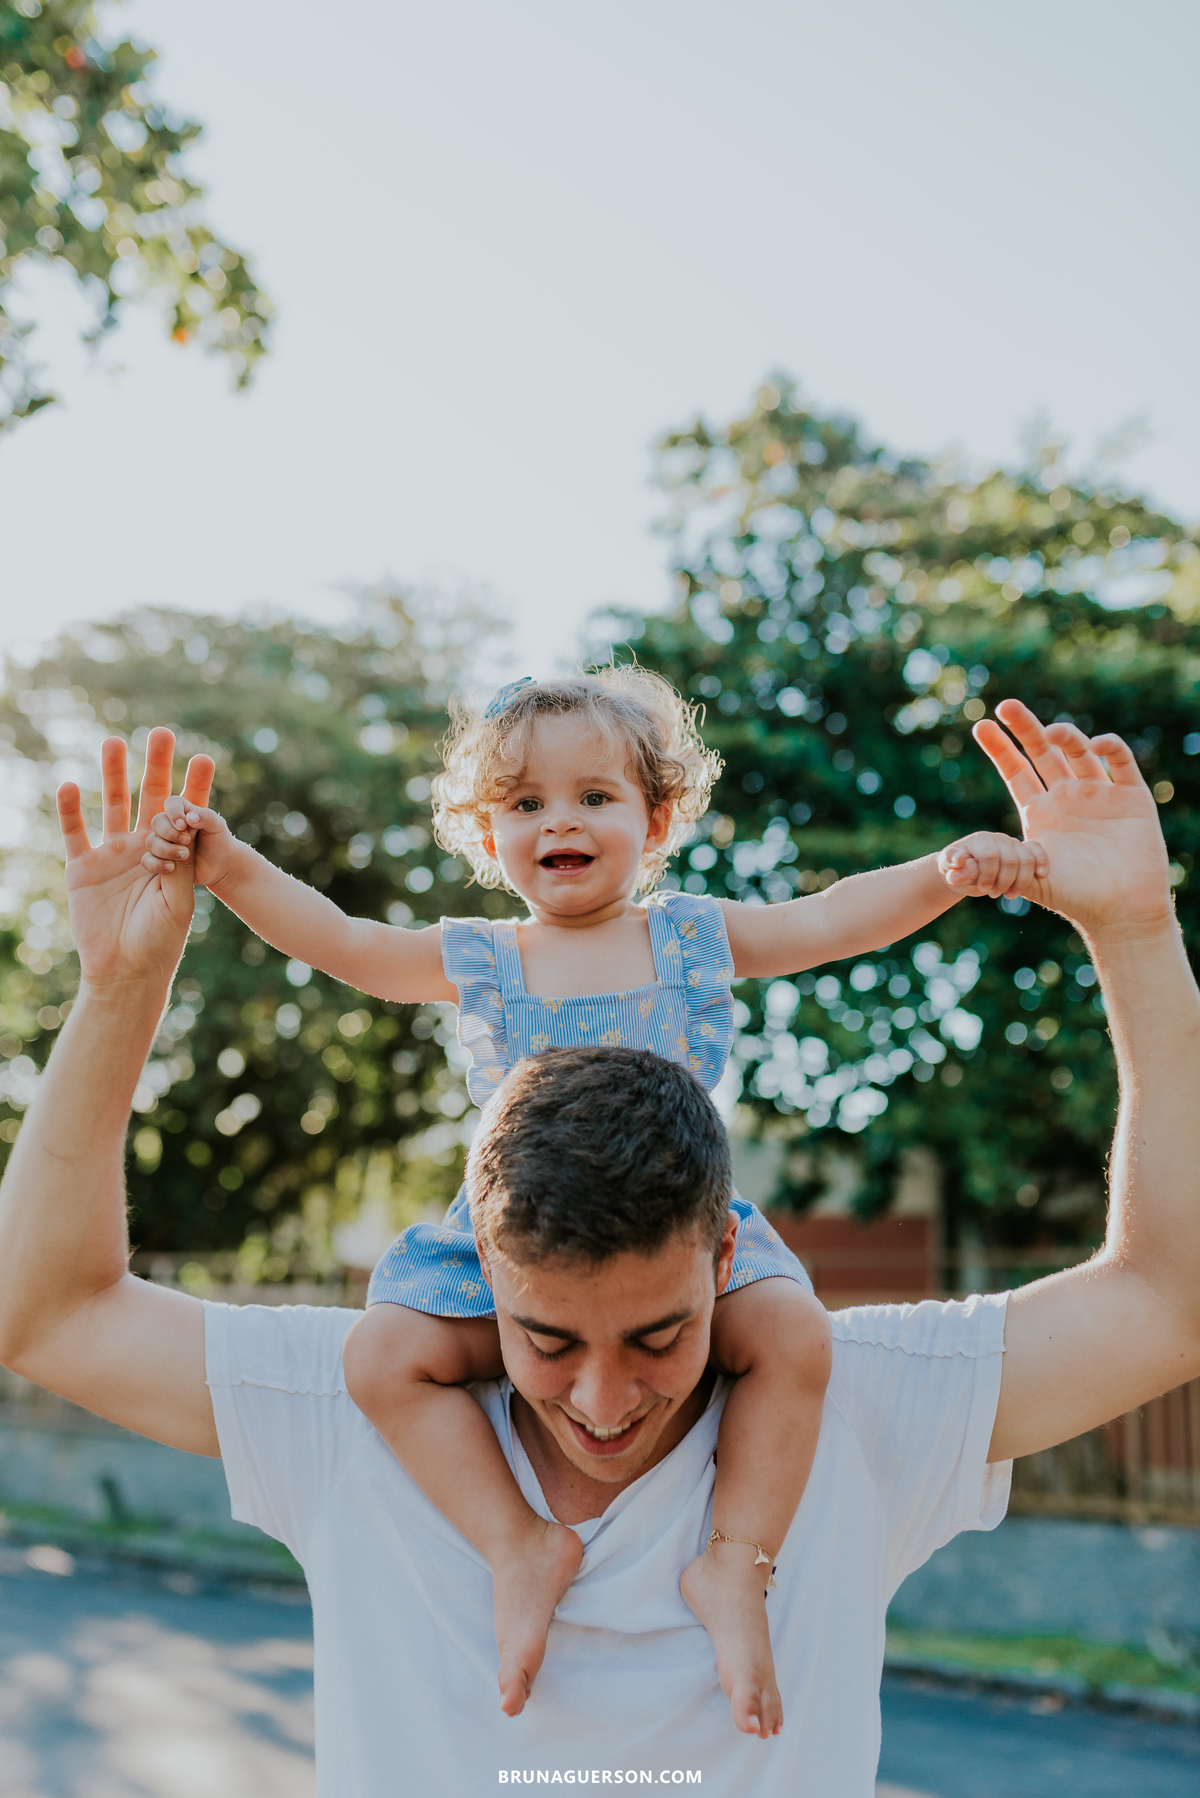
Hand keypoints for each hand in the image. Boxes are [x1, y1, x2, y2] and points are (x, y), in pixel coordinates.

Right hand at [57, 731, 214, 990]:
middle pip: (148, 799)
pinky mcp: (82, 868)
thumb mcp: (178, 899)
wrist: (126, 971)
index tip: (205, 757)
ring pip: (111, 805)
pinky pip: (75, 832)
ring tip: (113, 742)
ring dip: (112, 775)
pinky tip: (70, 785)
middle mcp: (141, 848)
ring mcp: (111, 855)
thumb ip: (181, 861)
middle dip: (155, 767)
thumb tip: (188, 822)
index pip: (184, 813)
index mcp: (172, 855)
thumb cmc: (160, 940)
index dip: (194, 787)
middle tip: (161, 733)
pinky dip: (71, 810)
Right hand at [142, 796, 241, 891]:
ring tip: (185, 855)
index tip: (183, 825)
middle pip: (157, 821)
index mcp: (183, 811)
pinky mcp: (160, 860)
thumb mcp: (218, 826)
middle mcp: (170, 825)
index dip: (174, 813)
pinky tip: (172, 867)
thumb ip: (206, 817)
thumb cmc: (219, 840)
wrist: (221, 865)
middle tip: (187, 841)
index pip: (171, 803)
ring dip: (166, 849)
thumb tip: (189, 818)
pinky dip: (157, 864)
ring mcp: (163, 842)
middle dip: (170, 832)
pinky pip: (147, 861)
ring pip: (151, 842)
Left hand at [938, 831, 1047, 898]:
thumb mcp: (949, 868)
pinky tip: (1040, 875)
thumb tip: (958, 861)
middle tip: (994, 894)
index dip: (988, 875)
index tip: (983, 889)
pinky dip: (1041, 862)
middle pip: (1010, 860)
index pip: (990, 856)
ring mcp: (1012, 843)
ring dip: (1020, 881)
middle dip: (1003, 881)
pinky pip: (1037, 851)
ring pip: (1026, 859)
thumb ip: (953, 865)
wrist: (965, 869)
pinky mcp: (1023, 850)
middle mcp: (998, 838)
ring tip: (1009, 895)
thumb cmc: (956, 869)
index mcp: (980, 840)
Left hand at [971, 700, 1172, 942]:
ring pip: (1079, 752)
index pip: (1016, 771)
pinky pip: (1120, 762)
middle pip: (1043, 753)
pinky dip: (1109, 747)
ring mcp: (1100, 794)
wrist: (1121, 912)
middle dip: (1026, 728)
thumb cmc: (1074, 898)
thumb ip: (999, 861)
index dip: (1000, 749)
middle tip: (1006, 706)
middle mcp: (1068, 797)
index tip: (981, 725)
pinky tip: (1095, 745)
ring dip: (1065, 736)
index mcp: (1041, 812)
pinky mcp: (1132, 797)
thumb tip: (956, 860)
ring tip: (1051, 732)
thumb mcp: (1028, 876)